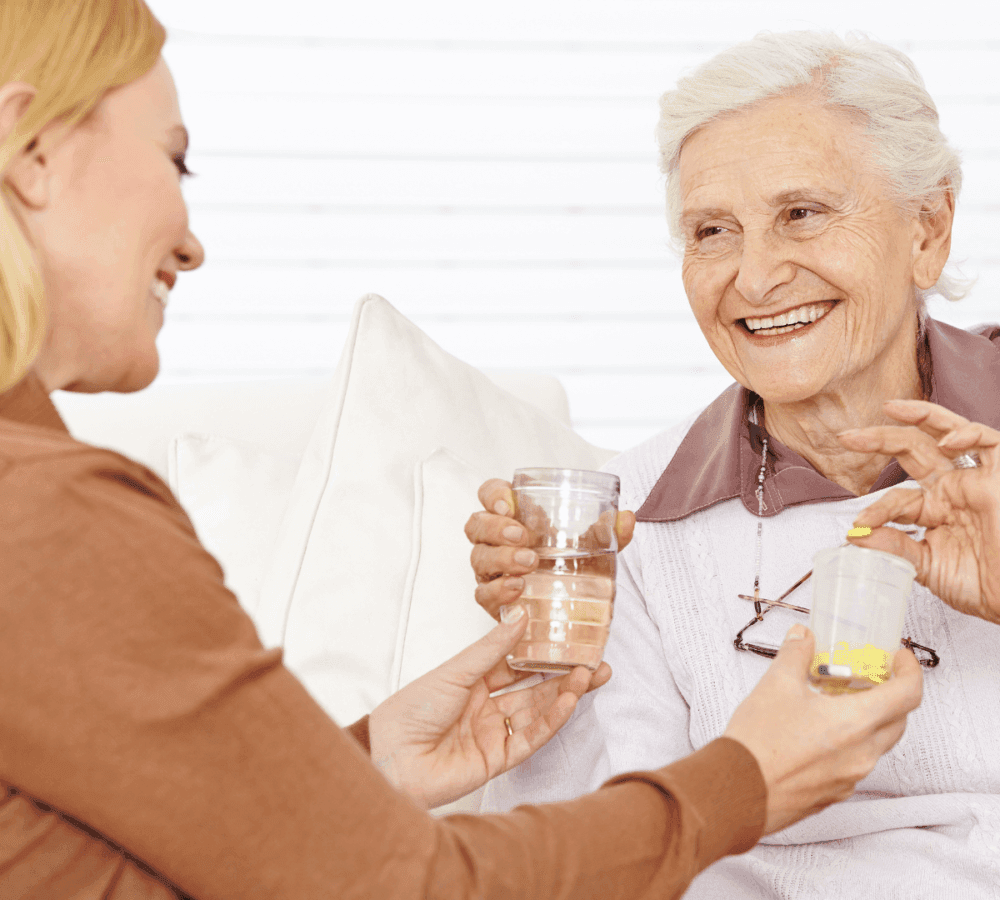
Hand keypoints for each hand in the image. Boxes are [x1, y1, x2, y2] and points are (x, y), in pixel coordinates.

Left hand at [367, 605, 611, 809]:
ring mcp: (492, 733)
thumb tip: (521, 615)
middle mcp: (484, 707)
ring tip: (590, 675)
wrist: (390, 757)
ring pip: (537, 712)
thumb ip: (493, 648)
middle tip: (596, 662)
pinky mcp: (497, 760)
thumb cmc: (411, 709)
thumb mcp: (456, 670)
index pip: (515, 664)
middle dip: (564, 676)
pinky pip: (531, 738)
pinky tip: (568, 701)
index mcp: (470, 682)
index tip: (569, 639)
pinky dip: (551, 720)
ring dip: (564, 695)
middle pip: (533, 689)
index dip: (542, 653)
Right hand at [465, 478, 636, 619]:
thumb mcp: (592, 546)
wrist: (569, 608)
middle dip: (495, 528)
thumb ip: (608, 532)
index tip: (510, 503)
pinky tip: (518, 589)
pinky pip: (483, 594)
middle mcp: (495, 541)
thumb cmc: (572, 566)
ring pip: (478, 558)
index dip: (493, 494)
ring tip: (529, 563)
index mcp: (514, 517)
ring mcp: (491, 570)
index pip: (490, 494)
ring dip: (501, 558)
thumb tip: (627, 517)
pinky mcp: (493, 599)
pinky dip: (498, 590)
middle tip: (523, 536)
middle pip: (477, 524)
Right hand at [724, 624, 922, 834]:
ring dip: (867, 719)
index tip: (899, 658)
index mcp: (856, 723)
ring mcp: (850, 778)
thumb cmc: (759, 743)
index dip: (910, 671)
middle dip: (890, 695)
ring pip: (876, 744)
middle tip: (868, 677)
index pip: (907, 695)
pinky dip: (849, 743)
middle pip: (898, 721)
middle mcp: (862, 754)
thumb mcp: (775, 685)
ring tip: (836, 702)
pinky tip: (818, 731)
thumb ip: (795, 655)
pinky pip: (855, 763)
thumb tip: (802, 636)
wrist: (737, 791)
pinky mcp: (834, 793)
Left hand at [836, 399, 999, 624]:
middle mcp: (954, 489)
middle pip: (913, 451)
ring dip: (919, 416)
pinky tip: (945, 441)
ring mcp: (977, 480)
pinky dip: (967, 434)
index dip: (877, 507)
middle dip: (879, 439)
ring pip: (948, 433)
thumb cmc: (983, 586)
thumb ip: (895, 547)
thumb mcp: (927, 566)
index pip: (897, 497)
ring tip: (890, 408)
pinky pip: (989, 441)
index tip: (860, 525)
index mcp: (935, 510)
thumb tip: (857, 535)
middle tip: (847, 437)